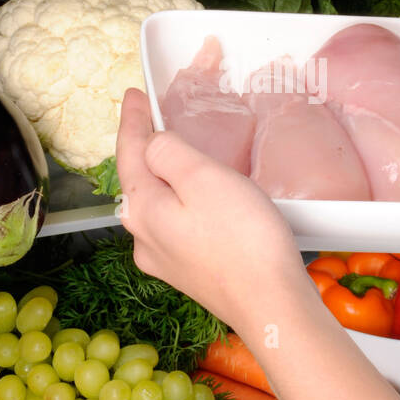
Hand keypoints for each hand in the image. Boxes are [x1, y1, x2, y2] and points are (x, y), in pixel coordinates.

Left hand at [116, 89, 307, 329]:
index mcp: (143, 210)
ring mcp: (165, 261)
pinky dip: (178, 202)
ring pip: (155, 206)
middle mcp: (144, 238)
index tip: (133, 93)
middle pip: (137, 182)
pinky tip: (195, 200)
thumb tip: (153, 145)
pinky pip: (174, 225)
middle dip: (142, 149)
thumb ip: (169, 153)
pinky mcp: (189, 274)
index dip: (131, 120)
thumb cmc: (243, 239)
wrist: (271, 306)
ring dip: (161, 177)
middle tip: (151, 118)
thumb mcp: (204, 179)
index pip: (128, 152)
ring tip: (175, 155)